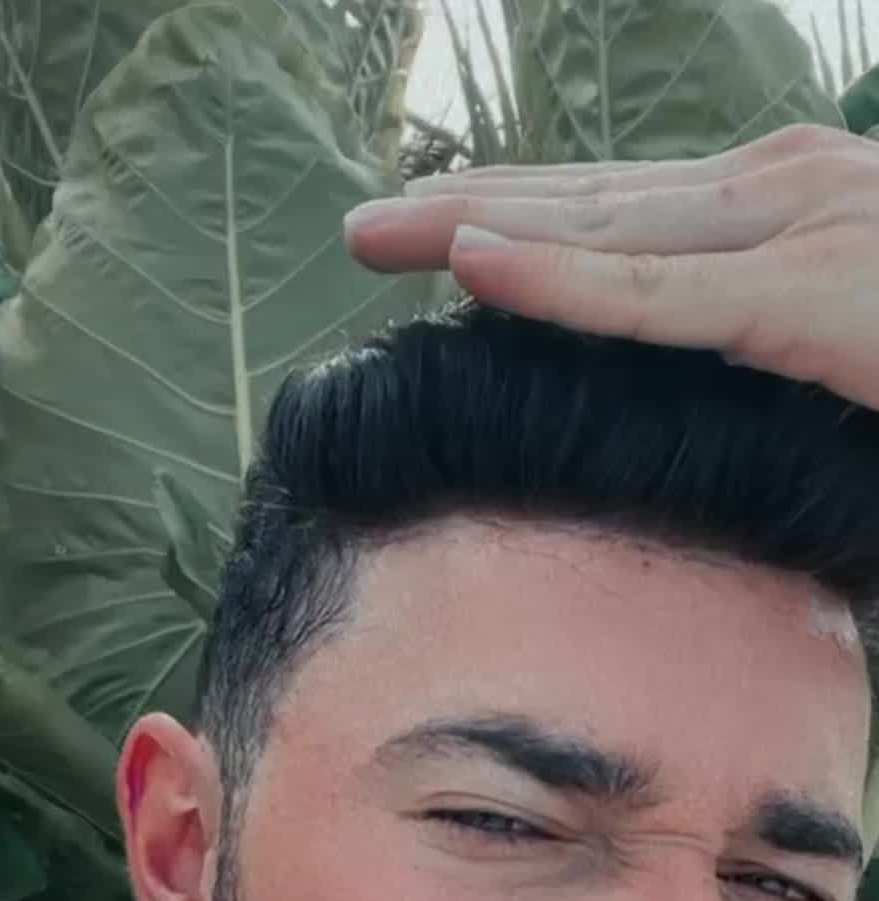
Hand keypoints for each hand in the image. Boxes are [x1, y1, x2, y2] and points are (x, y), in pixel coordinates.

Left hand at [344, 125, 878, 413]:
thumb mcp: (859, 339)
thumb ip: (785, 354)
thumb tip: (725, 412)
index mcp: (786, 211)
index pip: (625, 210)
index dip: (521, 214)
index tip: (431, 232)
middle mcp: (780, 195)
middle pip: (591, 203)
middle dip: (470, 209)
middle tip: (363, 229)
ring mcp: (795, 228)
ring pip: (601, 229)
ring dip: (478, 227)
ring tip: (375, 235)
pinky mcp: (810, 291)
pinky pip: (659, 290)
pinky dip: (561, 279)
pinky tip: (474, 264)